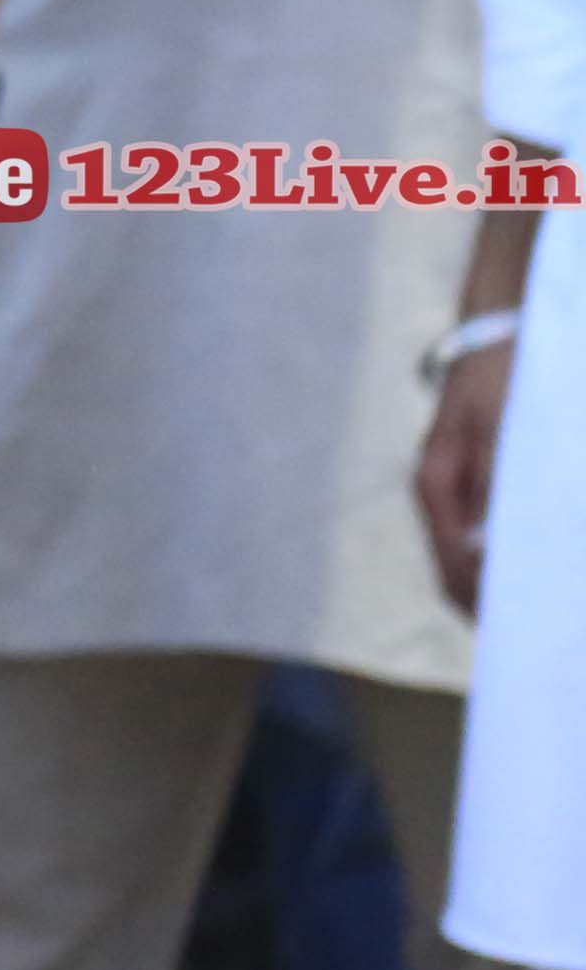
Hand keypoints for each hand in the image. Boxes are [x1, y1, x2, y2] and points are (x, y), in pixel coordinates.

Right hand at [421, 334, 513, 615]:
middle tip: (527, 632)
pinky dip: (498, 558)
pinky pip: (478, 533)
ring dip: (492, 583)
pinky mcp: (470, 479)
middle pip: (454, 567)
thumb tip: (482, 549)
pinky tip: (526, 566)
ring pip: (464, 554)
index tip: (514, 630)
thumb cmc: (502, 380)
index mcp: (436, 483)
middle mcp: (438, 492)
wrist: (497, 336)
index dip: (481, 601)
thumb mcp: (500, 430)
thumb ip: (490, 487)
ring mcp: (452, 487)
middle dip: (485, 603)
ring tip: (532, 609)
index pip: (453, 562)